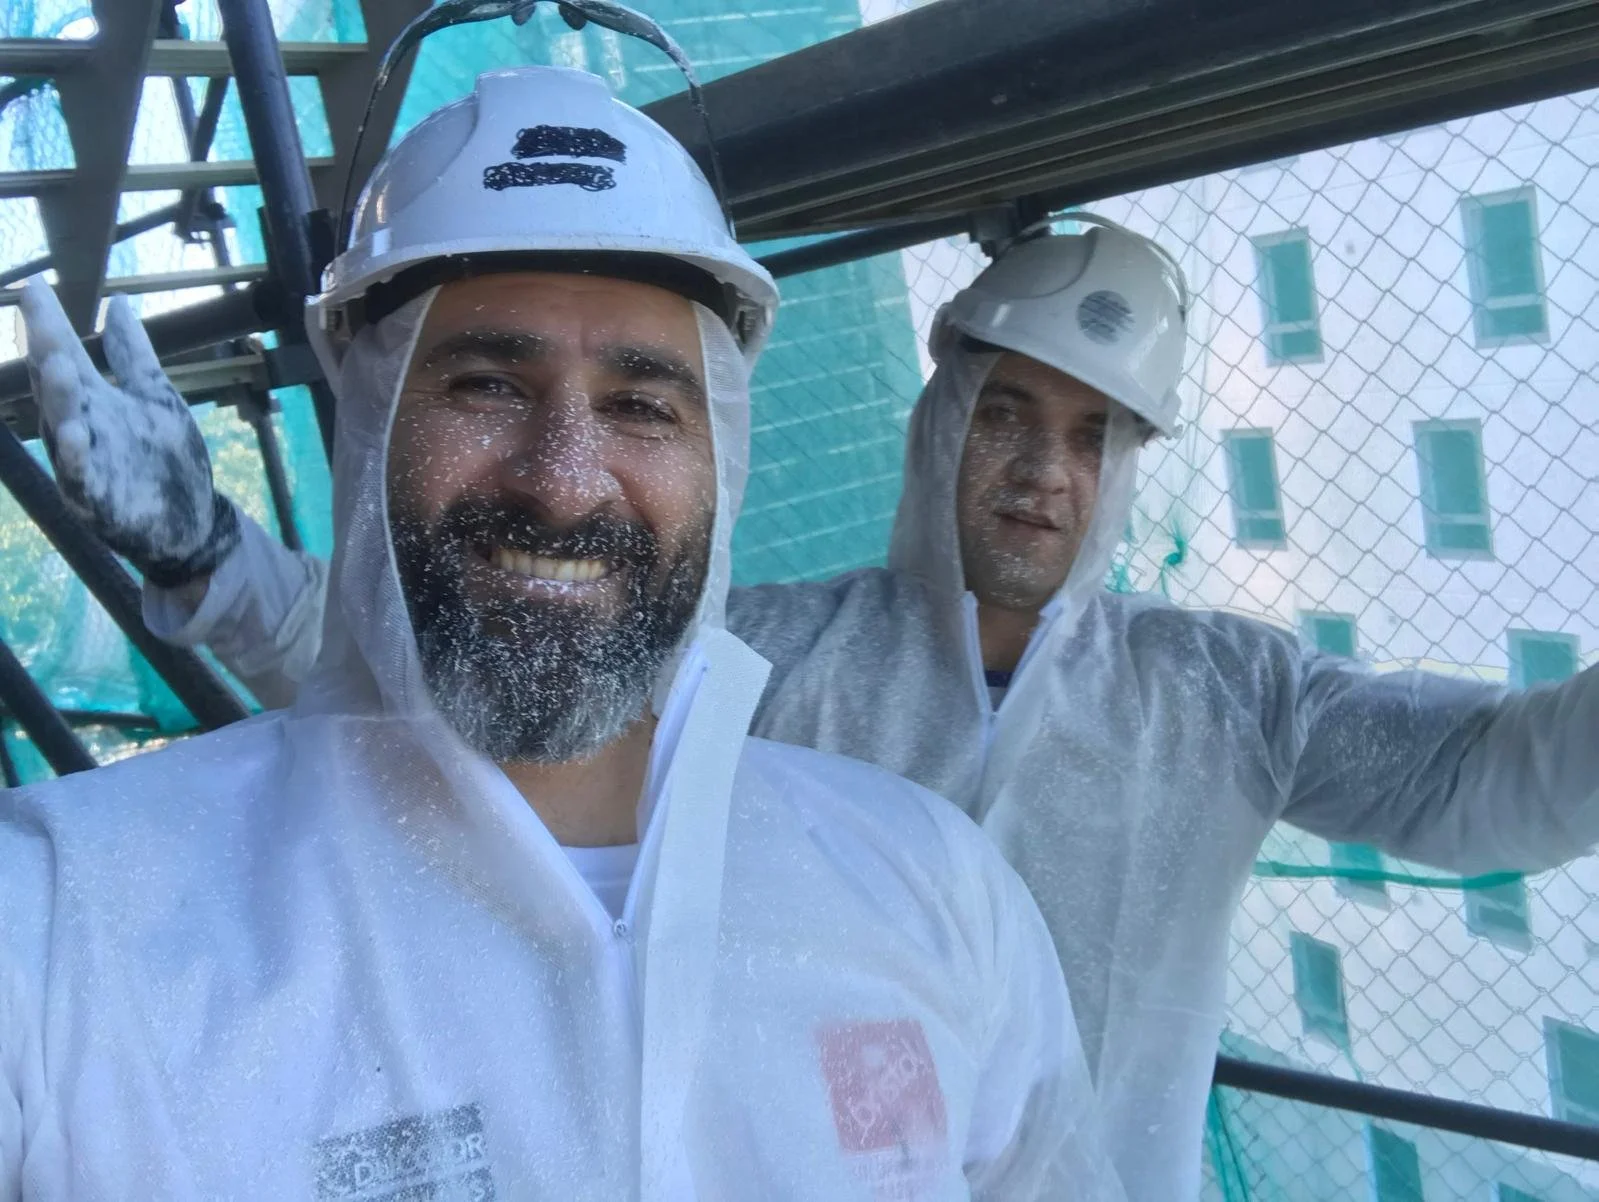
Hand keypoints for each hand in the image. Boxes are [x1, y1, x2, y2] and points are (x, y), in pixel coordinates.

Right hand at [19, 276, 239, 587]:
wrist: (193, 520)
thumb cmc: (167, 457)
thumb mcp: (157, 398)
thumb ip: (133, 356)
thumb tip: (119, 303)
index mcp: (94, 402)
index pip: (66, 355)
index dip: (51, 324)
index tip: (38, 287)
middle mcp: (81, 428)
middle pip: (58, 387)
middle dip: (46, 352)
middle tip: (38, 314)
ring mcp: (86, 465)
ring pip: (63, 429)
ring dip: (58, 399)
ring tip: (58, 365)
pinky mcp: (98, 501)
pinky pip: (81, 479)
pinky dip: (75, 459)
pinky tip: (75, 435)